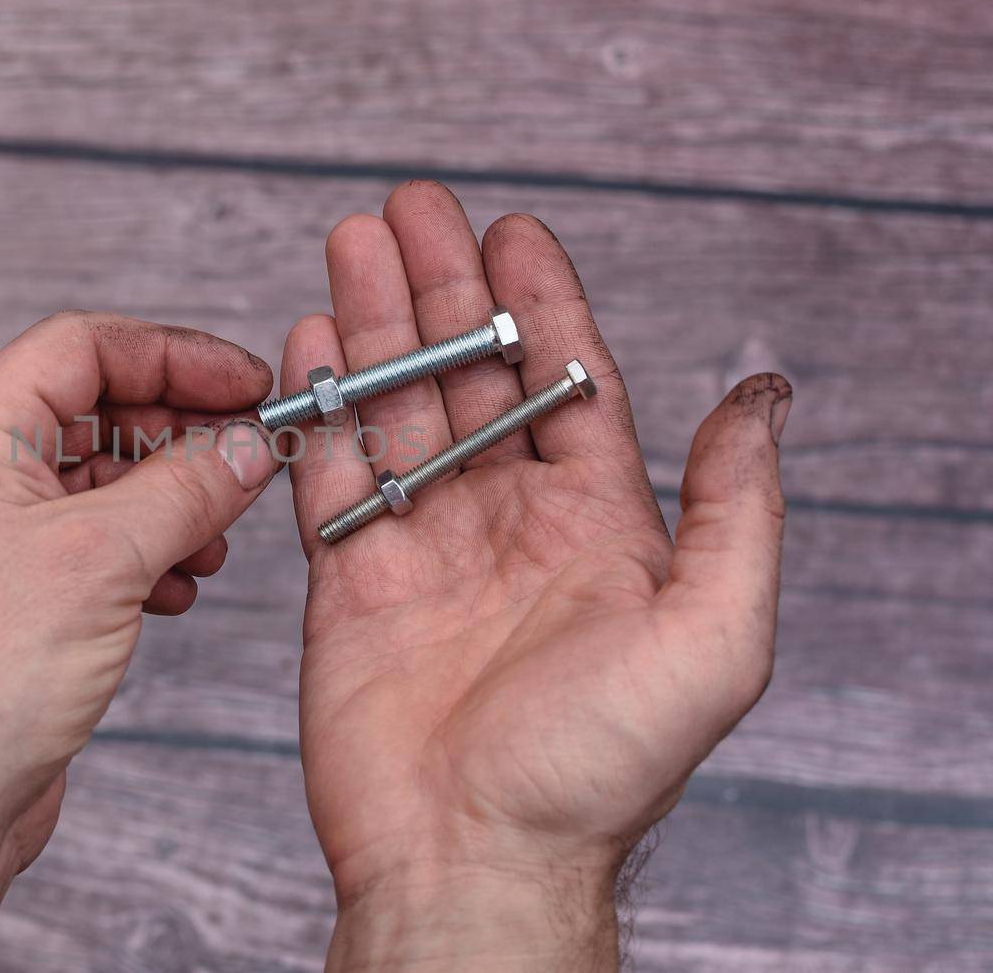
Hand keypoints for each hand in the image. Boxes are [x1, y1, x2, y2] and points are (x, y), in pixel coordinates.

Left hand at [0, 312, 276, 971]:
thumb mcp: (105, 561)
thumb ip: (188, 486)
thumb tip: (247, 446)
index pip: (79, 349)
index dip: (174, 355)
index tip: (245, 383)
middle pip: (89, 410)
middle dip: (176, 433)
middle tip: (247, 457)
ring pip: (92, 480)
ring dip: (166, 499)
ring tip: (215, 540)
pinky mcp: (1, 592)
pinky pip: (83, 540)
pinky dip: (140, 550)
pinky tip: (177, 586)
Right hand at [285, 183, 789, 970]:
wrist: (469, 858)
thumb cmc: (592, 770)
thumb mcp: (711, 638)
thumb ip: (738, 513)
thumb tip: (760, 395)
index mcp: (596, 528)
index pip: (567, 384)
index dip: (541, 302)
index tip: (512, 230)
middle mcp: (508, 526)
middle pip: (471, 378)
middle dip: (440, 289)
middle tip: (411, 208)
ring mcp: (424, 550)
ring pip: (396, 411)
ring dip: (373, 327)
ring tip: (351, 244)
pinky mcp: (350, 583)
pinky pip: (333, 477)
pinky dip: (317, 410)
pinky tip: (307, 343)